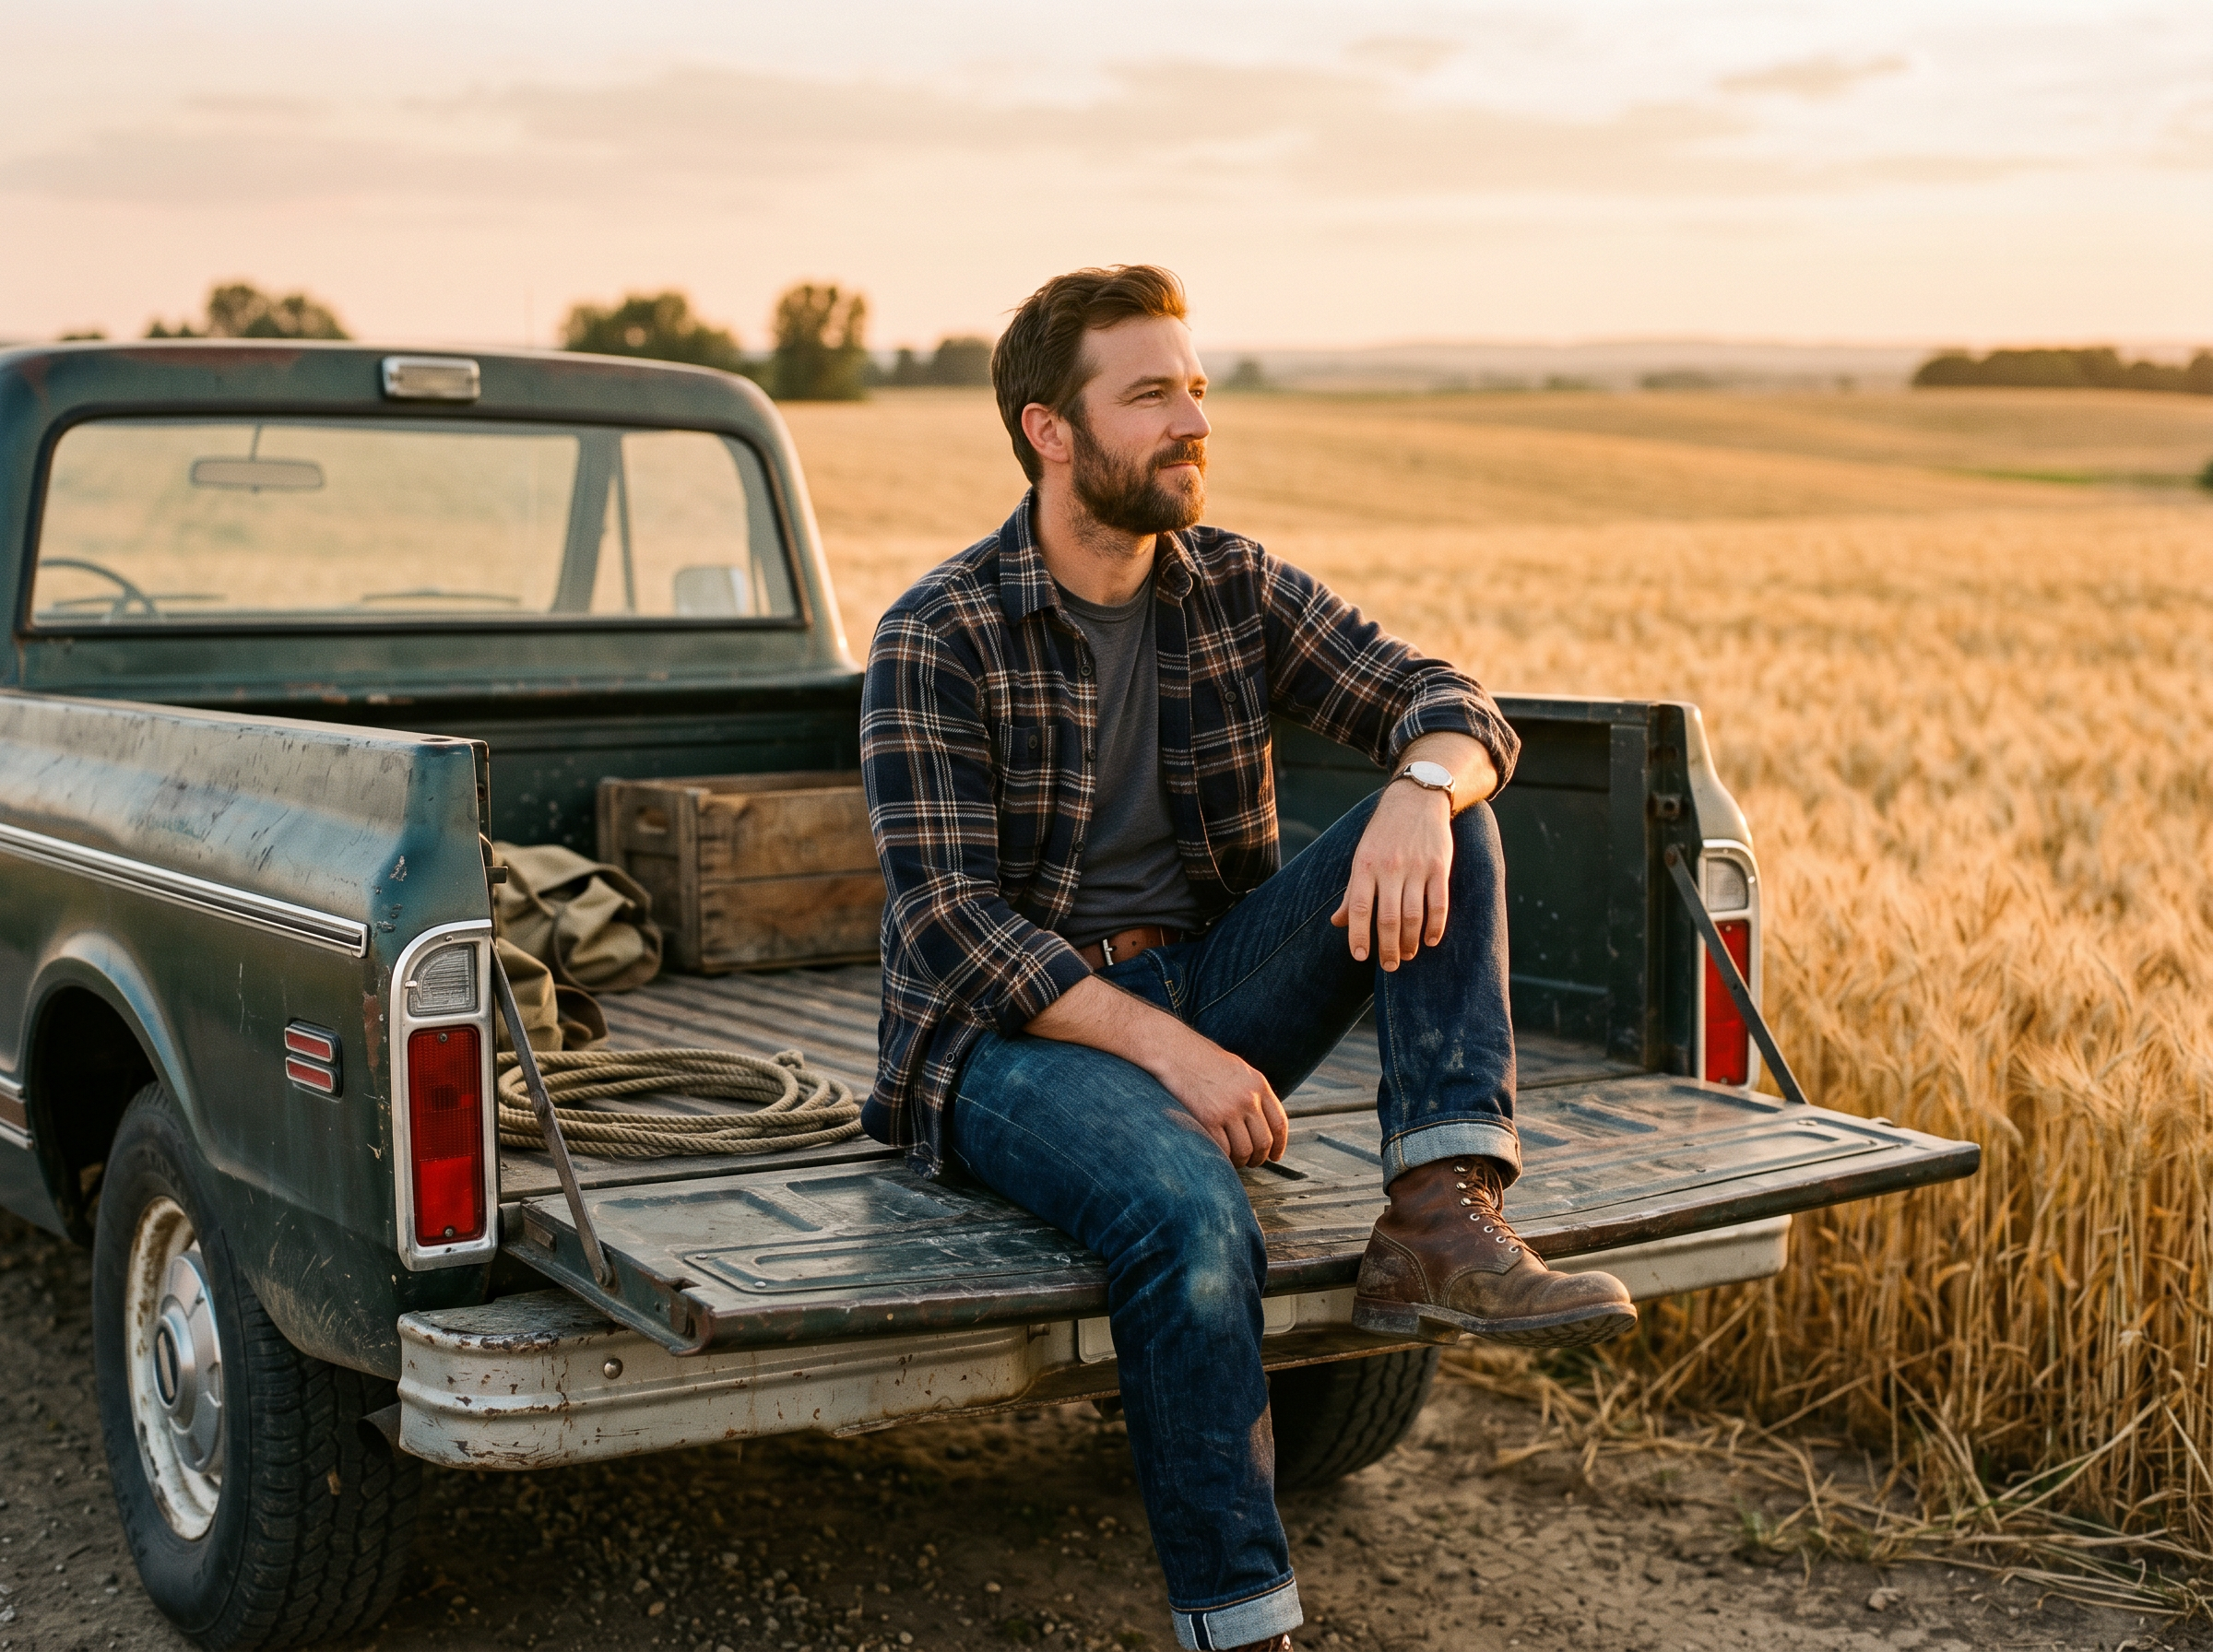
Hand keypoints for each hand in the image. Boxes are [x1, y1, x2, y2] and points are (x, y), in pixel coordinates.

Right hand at [1160, 1038, 1289, 1166]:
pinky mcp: (1207, 1120)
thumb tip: (1263, 1121)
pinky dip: (1223, 1158)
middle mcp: (1247, 1098)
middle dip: (1259, 1157)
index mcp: (1258, 1085)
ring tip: (1236, 1161)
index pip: (1279, 1123)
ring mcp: (1228, 1110)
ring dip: (1241, 1161)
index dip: (1280, 1145)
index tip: (1275, 1155)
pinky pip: (1223, 1150)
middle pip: (1264, 1141)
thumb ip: (1253, 1092)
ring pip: (1244, 1150)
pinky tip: (1220, 1156)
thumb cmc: (1203, 1060)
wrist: (1175, 1051)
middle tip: (1252, 1162)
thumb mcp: (1239, 1069)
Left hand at [1331, 778, 1455, 969]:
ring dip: (1411, 942)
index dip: (1359, 936)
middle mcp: (1390, 868)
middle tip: (1390, 965)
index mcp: (1365, 866)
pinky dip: (1436, 926)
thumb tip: (1338, 923)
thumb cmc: (1384, 834)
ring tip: (1408, 956)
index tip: (1360, 957)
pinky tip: (1430, 940)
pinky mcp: (1439, 866)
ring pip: (1413, 915)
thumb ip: (1353, 892)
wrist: (1416, 799)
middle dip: (1388, 948)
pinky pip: (1438, 903)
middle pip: (1388, 918)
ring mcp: (1416, 867)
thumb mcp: (1362, 857)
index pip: (1360, 908)